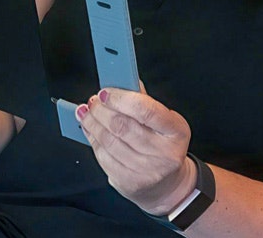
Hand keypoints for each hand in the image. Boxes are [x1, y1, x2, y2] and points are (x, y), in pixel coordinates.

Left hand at [76, 87, 195, 214]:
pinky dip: (92, 139)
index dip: (120, 98)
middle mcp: (164, 153)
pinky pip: (103, 156)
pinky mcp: (130, 183)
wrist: (167, 183)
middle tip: (93, 101)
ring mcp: (147, 171)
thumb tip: (121, 79)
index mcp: (176, 131)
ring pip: (109, 141)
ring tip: (86, 112)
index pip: (146, 109)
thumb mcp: (163, 121)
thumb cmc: (162, 144)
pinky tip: (90, 129)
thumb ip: (143, 100)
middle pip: (122, 125)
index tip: (105, 92)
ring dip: (92, 122)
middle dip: (101, 110)